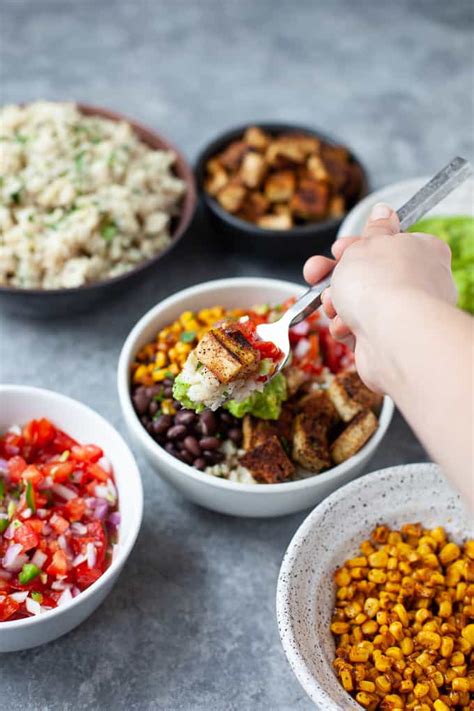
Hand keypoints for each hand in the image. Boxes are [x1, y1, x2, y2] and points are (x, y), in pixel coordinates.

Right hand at [303, 203, 456, 390]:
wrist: (392, 335)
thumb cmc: (382, 282)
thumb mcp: (368, 242)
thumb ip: (373, 229)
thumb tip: (383, 209)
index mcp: (420, 250)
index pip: (385, 243)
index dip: (355, 245)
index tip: (337, 249)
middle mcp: (416, 283)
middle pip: (365, 275)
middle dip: (336, 277)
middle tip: (317, 273)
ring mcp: (402, 315)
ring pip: (357, 304)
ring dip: (336, 303)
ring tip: (333, 304)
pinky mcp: (387, 341)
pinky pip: (358, 330)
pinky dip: (346, 328)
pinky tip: (345, 326)